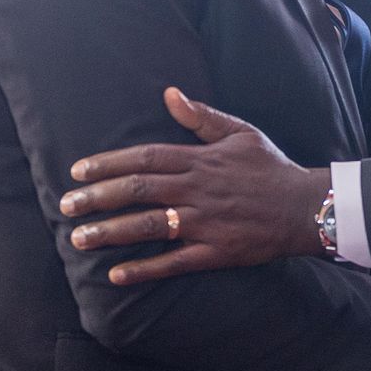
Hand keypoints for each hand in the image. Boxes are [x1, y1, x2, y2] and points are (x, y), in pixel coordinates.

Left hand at [60, 88, 327, 282]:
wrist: (305, 206)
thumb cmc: (271, 167)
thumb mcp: (240, 132)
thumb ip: (202, 117)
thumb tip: (170, 94)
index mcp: (200, 159)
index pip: (145, 157)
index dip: (108, 164)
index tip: (78, 172)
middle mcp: (197, 189)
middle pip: (138, 190)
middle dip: (97, 198)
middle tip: (66, 206)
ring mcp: (205, 222)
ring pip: (149, 226)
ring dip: (110, 232)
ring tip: (79, 238)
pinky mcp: (215, 251)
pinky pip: (173, 262)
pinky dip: (144, 270)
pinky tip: (116, 276)